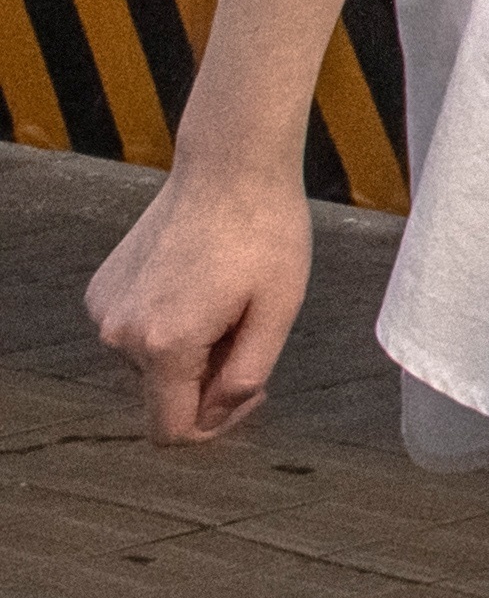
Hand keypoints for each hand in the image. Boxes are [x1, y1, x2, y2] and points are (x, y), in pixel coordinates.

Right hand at [83, 160, 316, 443]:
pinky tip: (197, 284)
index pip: (171, 431)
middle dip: (205, 379)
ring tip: (225, 300)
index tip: (250, 390)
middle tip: (246, 330)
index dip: (215, 425)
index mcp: (164, 346)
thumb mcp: (278, 310)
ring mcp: (104, 311)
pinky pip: (135, 332)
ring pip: (149, 364)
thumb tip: (218, 415)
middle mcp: (120, 335)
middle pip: (161, 396)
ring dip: (187, 350)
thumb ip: (247, 374)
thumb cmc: (265, 232)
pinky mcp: (101, 290)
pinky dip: (166, 323)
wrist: (230, 166)